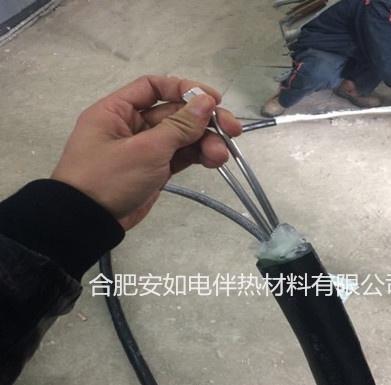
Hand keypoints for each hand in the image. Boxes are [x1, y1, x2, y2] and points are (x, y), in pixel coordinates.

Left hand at [51, 75, 241, 229]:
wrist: (89, 222)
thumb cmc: (110, 178)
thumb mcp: (146, 150)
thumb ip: (179, 126)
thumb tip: (206, 101)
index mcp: (118, 110)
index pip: (154, 87)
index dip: (184, 89)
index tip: (212, 99)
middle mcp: (132, 125)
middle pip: (174, 114)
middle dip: (203, 121)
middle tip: (232, 129)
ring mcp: (145, 149)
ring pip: (181, 137)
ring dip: (204, 142)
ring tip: (222, 155)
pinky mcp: (154, 170)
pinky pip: (179, 156)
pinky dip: (197, 156)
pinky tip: (214, 160)